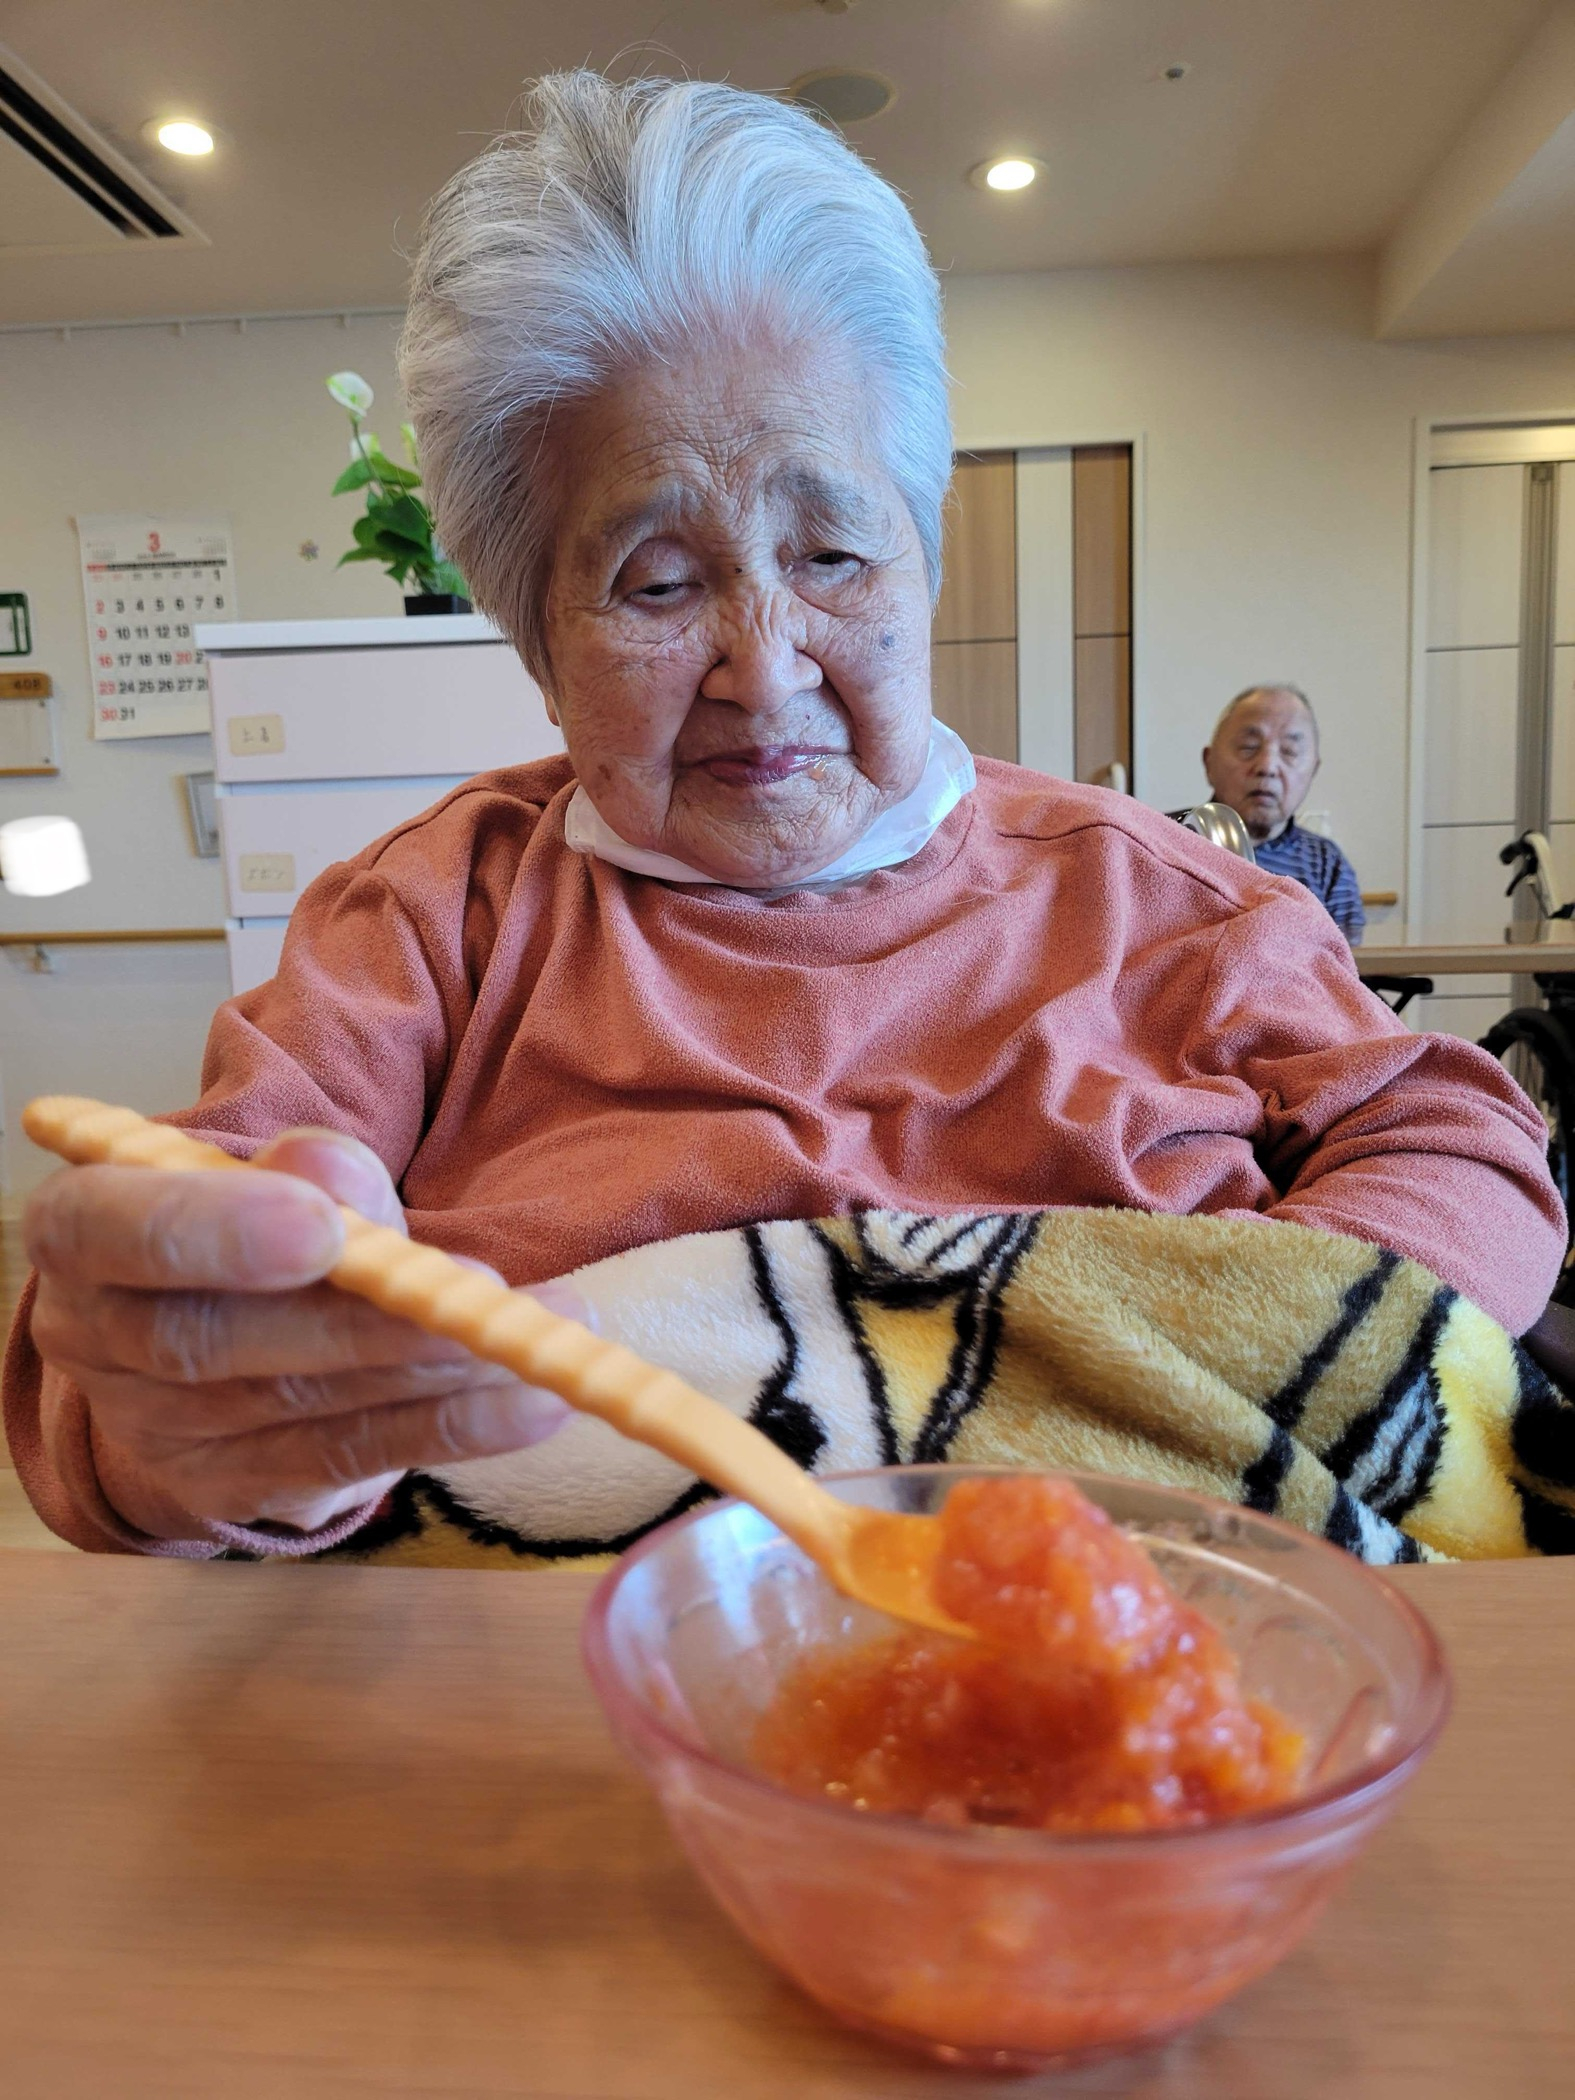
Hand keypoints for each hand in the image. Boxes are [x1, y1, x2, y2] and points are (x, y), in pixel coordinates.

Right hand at [26, 1129, 573, 1535]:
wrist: (213, 1332)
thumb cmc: (245, 1224)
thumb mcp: (271, 1176)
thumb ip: (307, 1172)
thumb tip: (334, 1176)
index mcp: (83, 1232)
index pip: (111, 1230)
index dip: (212, 1233)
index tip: (322, 1232)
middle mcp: (97, 1341)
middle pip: (213, 1342)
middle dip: (359, 1322)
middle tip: (477, 1292)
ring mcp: (157, 1431)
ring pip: (294, 1406)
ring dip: (430, 1376)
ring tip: (536, 1341)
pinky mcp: (233, 1490)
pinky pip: (344, 1460)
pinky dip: (448, 1429)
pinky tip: (529, 1402)